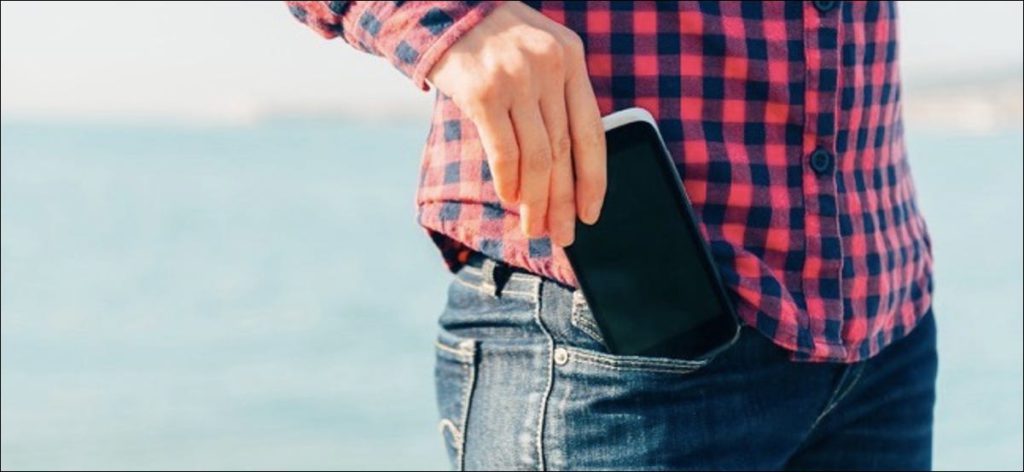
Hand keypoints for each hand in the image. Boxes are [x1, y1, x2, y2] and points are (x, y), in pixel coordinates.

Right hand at [426, 2, 605, 246]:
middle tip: (563, 234)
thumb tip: (565, 166)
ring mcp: (516, 78)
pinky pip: (503, 149)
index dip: (594, 179)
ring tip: (534, 226)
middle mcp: (549, 67)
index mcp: (571, 57)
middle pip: (564, 151)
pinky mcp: (482, 91)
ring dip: (536, 200)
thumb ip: (555, 92)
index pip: (592, 130)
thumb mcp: (536, 51)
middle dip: (564, 200)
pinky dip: (508, 180)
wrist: (439, 8)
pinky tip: (509, 198)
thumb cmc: (490, 39)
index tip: (592, 212)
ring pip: (537, 157)